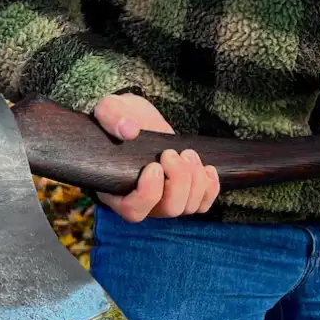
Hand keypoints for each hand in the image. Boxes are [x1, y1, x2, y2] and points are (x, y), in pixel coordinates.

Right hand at [92, 93, 219, 221]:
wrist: (138, 119)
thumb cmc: (120, 118)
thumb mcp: (110, 109)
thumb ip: (111, 118)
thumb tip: (128, 130)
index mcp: (116, 191)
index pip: (134, 210)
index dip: (148, 193)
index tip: (154, 165)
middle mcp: (142, 203)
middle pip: (168, 209)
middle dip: (178, 180)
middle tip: (172, 153)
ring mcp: (164, 201)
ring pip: (188, 207)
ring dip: (195, 180)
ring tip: (188, 153)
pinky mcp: (184, 193)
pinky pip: (203, 204)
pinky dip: (210, 187)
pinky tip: (206, 167)